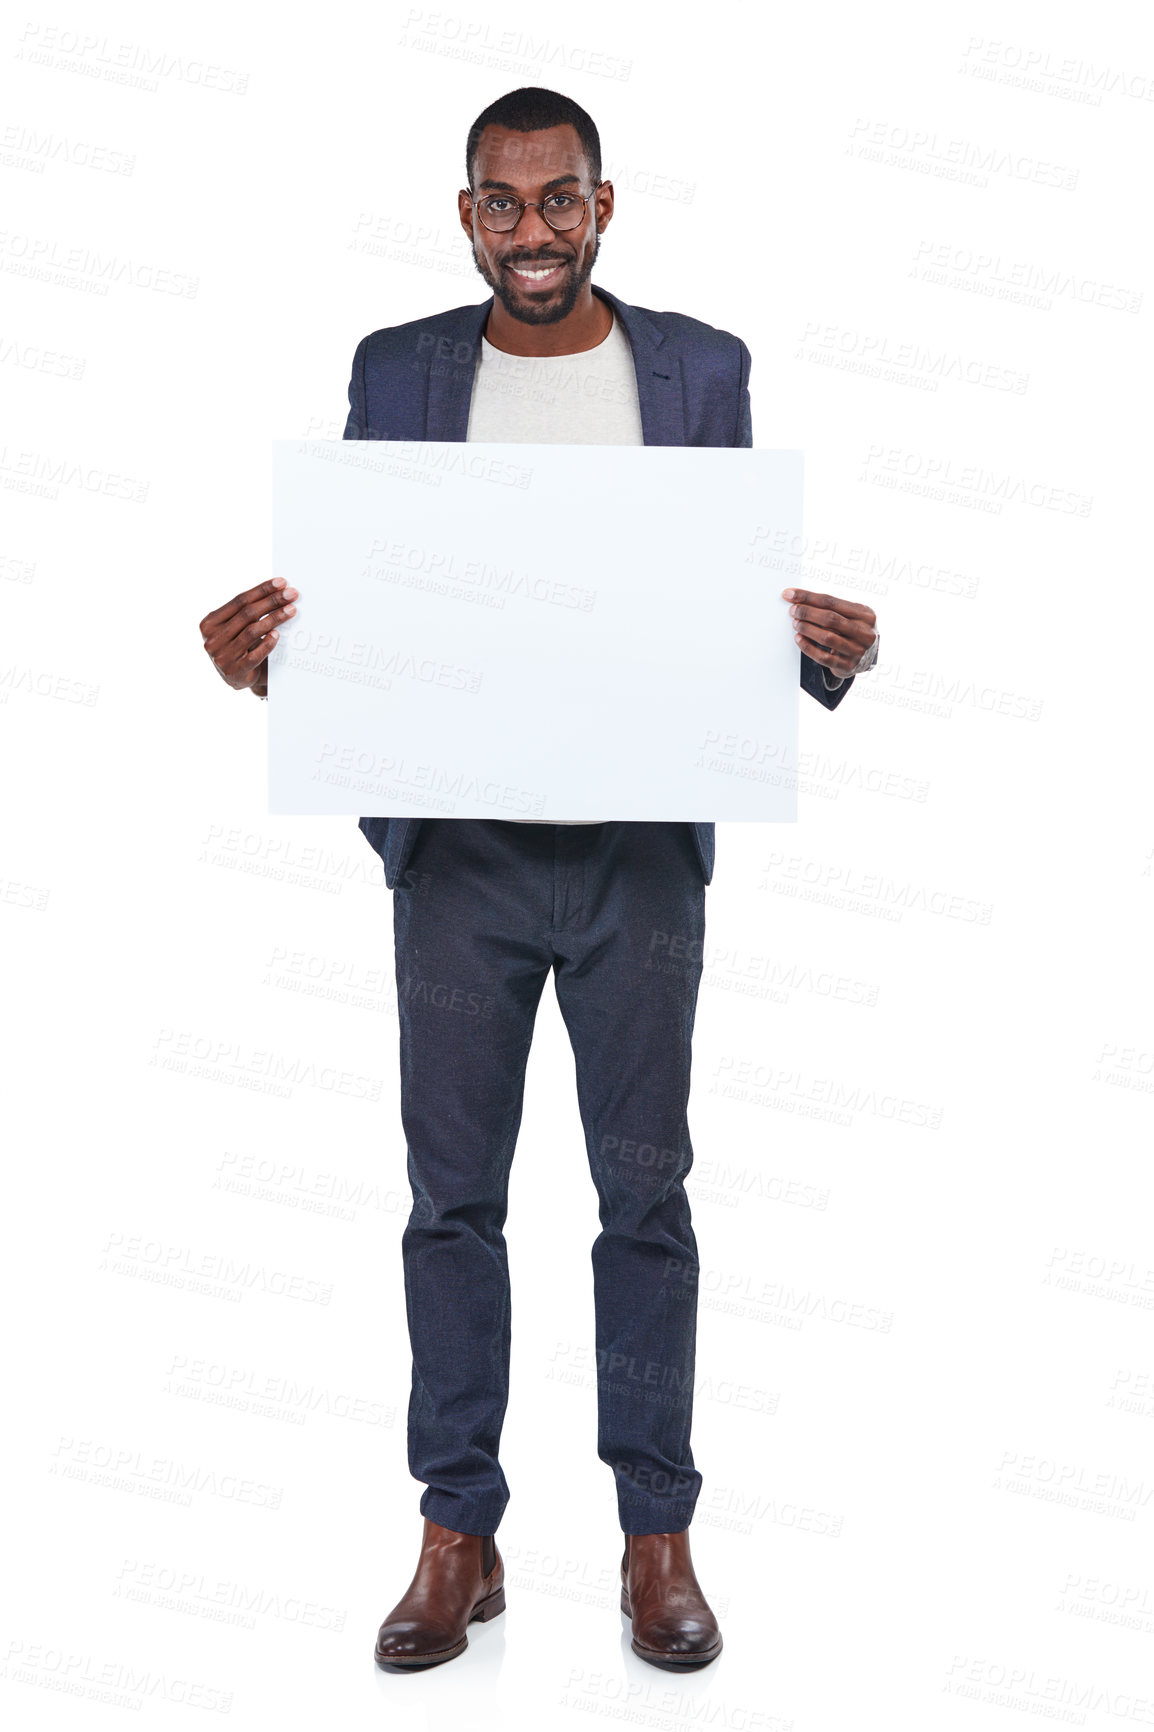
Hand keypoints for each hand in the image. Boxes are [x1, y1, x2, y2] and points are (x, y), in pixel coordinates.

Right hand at [199, 577, 298, 696]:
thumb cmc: (239, 647)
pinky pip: (254, 655)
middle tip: (291, 594)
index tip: (281, 582)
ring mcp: (222, 657)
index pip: (239, 601)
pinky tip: (278, 635)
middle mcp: (212, 639)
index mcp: (209, 623)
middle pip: (247, 614)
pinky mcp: (234, 672)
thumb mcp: (234, 628)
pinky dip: (267, 643)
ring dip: (275, 618)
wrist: (236, 678)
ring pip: (252, 632)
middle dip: (272, 601)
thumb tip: (276, 590)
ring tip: (291, 610)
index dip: (261, 590)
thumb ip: (245, 613)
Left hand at [782, 588, 876, 678]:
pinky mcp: (847, 666)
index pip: (832, 602)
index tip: (791, 594)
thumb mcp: (852, 615)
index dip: (808, 597)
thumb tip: (799, 599)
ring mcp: (857, 651)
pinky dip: (808, 647)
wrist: (867, 657)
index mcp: (866, 615)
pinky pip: (823, 657)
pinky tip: (799, 639)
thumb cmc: (854, 631)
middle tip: (793, 610)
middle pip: (830, 619)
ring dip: (807, 629)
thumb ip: (831, 607)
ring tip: (796, 624)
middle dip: (807, 612)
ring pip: (827, 638)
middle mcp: (865, 633)